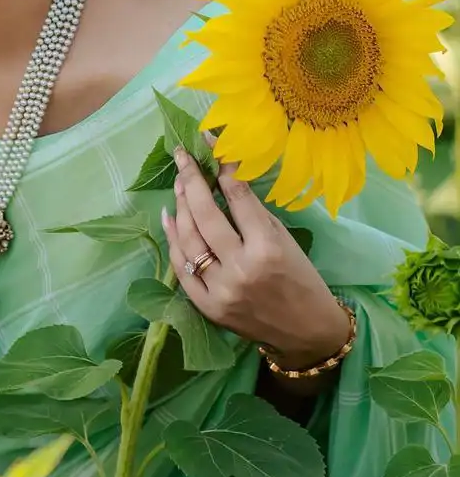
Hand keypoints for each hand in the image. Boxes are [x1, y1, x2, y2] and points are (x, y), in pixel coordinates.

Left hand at [160, 142, 350, 368]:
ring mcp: (221, 290)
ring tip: (177, 182)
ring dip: (179, 206)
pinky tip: (169, 216)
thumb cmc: (301, 279)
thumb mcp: (285, 240)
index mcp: (268, 248)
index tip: (210, 143)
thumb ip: (252, 214)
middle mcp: (241, 268)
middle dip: (191, 179)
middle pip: (205, 216)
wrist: (307, 333)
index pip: (237, 197)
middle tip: (182, 156)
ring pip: (189, 240)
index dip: (223, 166)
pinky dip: (173, 240)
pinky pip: (182, 269)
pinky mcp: (208, 307)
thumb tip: (223, 179)